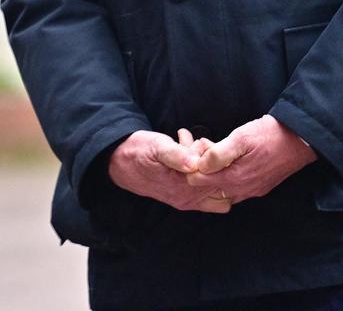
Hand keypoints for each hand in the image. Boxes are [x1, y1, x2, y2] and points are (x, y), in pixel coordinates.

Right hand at [107, 129, 231, 213]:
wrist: (120, 162)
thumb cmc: (139, 152)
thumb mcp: (157, 148)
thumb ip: (176, 155)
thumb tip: (195, 162)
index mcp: (184, 189)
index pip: (220, 182)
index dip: (218, 162)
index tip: (203, 144)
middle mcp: (188, 199)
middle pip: (222, 187)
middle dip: (216, 164)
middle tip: (198, 143)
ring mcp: (186, 198)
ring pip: (213, 184)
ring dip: (207, 164)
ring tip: (189, 144)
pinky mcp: (182, 193)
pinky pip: (202, 183)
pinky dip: (199, 166)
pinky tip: (185, 147)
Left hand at [185, 115, 316, 203]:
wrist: (301, 139)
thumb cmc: (270, 134)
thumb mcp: (242, 137)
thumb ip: (219, 153)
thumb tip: (200, 165)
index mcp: (234, 178)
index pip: (197, 180)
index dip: (193, 163)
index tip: (198, 146)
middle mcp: (241, 190)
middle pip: (208, 187)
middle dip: (202, 169)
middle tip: (207, 145)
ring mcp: (252, 191)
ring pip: (222, 189)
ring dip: (215, 173)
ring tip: (218, 151)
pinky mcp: (260, 188)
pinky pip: (236, 189)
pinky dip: (228, 177)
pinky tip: (232, 161)